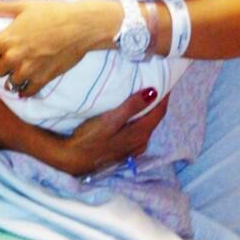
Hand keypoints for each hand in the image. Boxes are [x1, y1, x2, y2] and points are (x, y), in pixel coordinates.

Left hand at [0, 0, 119, 96]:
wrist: (79, 26)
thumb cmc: (51, 12)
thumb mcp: (22, 5)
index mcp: (5, 40)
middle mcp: (13, 57)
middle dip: (2, 65)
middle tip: (11, 59)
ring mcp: (28, 70)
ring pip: (10, 83)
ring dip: (14, 77)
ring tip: (21, 69)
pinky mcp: (42, 79)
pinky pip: (27, 92)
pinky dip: (25, 90)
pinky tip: (29, 83)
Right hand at [50, 88, 168, 176]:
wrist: (72, 160)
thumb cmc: (90, 138)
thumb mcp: (110, 120)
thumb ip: (132, 106)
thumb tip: (154, 92)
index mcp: (140, 133)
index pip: (160, 111)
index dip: (165, 95)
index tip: (167, 79)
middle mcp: (141, 142)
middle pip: (154, 118)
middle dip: (157, 101)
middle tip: (156, 82)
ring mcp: (133, 149)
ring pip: (146, 125)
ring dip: (147, 111)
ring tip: (144, 94)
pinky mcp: (124, 151)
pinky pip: (138, 131)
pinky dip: (139, 120)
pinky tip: (132, 114)